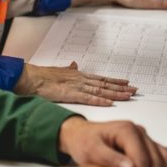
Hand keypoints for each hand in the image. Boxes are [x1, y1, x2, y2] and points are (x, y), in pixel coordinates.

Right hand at [15, 62, 136, 106]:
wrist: (31, 77)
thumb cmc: (42, 76)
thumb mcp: (59, 71)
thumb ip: (69, 69)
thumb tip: (75, 64)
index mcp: (79, 76)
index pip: (101, 79)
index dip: (115, 81)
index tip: (127, 83)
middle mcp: (81, 79)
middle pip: (105, 84)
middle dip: (121, 88)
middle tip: (135, 90)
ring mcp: (77, 86)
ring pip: (101, 90)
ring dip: (116, 93)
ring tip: (129, 95)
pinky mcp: (70, 94)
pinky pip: (88, 98)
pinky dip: (100, 100)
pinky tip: (110, 103)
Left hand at [58, 117, 166, 166]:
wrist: (82, 135)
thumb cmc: (85, 141)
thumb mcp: (91, 150)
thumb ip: (110, 158)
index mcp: (127, 130)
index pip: (142, 158)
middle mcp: (140, 132)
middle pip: (157, 159)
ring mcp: (145, 139)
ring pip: (165, 157)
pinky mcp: (147, 147)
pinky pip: (164, 158)